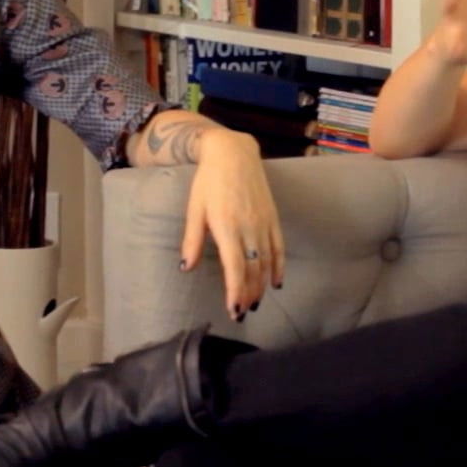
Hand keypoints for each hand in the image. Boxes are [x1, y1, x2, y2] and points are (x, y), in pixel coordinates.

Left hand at [180, 128, 283, 317]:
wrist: (233, 153)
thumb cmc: (208, 182)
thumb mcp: (195, 209)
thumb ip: (192, 240)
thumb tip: (186, 267)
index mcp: (226, 227)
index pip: (235, 267)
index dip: (235, 291)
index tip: (233, 309)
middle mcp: (248, 228)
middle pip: (253, 269)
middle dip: (248, 294)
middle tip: (241, 313)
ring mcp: (264, 223)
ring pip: (266, 262)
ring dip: (262, 286)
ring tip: (255, 303)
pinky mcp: (273, 218)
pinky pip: (279, 248)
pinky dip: (279, 267)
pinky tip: (276, 283)